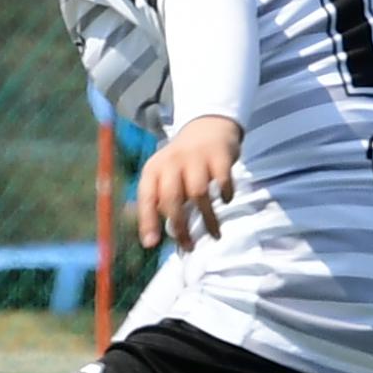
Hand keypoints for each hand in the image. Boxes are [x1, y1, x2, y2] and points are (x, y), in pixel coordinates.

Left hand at [137, 115, 244, 251]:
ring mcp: (196, 157)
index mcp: (154, 169)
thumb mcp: (162, 175)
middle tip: (188, 245)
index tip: (151, 244)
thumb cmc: (181, 163)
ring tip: (214, 234)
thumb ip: (157, 201)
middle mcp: (172, 162)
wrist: (207, 126)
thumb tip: (150, 240)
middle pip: (172, 198)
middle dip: (180, 227)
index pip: (147, 197)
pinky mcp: (219, 156)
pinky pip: (222, 181)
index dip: (147, 221)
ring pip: (198, 194)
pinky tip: (225, 201)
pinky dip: (225, 195)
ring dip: (207, 218)